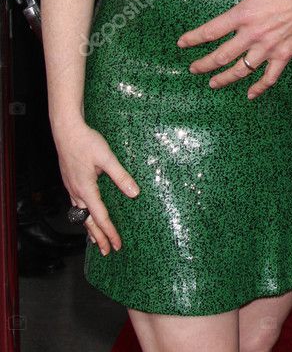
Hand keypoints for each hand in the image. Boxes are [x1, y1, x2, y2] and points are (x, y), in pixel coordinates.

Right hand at [54, 118, 139, 255]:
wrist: (66, 130)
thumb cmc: (86, 142)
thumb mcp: (107, 158)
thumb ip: (121, 176)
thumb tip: (134, 193)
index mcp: (86, 189)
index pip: (100, 217)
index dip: (110, 232)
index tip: (117, 245)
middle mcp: (76, 192)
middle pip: (88, 222)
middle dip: (98, 238)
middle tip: (106, 252)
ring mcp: (71, 188)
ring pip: (80, 215)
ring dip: (89, 228)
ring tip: (95, 240)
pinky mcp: (70, 182)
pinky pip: (76, 205)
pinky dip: (83, 216)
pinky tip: (86, 215)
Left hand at [177, 0, 291, 98]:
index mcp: (243, 15)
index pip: (211, 30)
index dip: (193, 39)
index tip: (182, 44)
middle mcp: (252, 36)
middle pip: (221, 56)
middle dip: (204, 64)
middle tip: (193, 69)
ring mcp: (267, 49)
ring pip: (241, 71)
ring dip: (224, 79)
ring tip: (212, 84)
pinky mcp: (282, 56)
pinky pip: (269, 78)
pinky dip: (259, 88)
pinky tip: (250, 95)